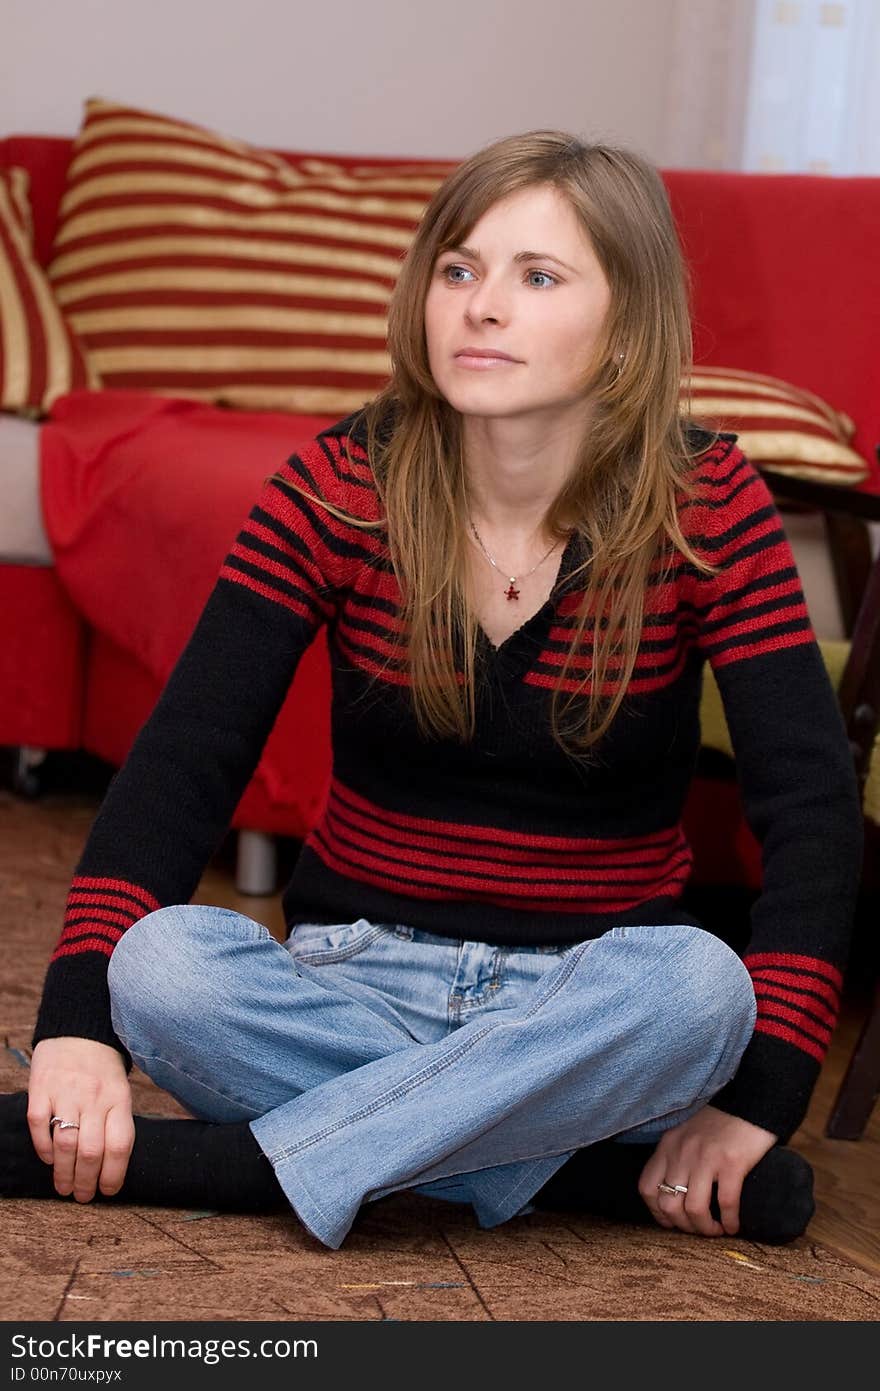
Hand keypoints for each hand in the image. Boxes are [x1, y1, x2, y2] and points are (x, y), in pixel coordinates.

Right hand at [27, 1037, 134, 1202]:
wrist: (79, 1031)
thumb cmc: (102, 1069)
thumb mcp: (120, 1091)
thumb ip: (116, 1122)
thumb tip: (112, 1166)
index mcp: (119, 1099)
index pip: (120, 1145)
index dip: (114, 1174)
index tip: (108, 1191)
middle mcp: (94, 1097)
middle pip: (91, 1151)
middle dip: (87, 1182)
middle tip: (82, 1196)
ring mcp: (66, 1092)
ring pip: (65, 1144)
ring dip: (64, 1173)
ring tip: (65, 1187)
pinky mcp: (41, 1089)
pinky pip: (39, 1125)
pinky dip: (42, 1148)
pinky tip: (47, 1159)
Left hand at [638, 1104, 777, 1237]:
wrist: (752, 1100)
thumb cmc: (721, 1121)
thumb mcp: (686, 1133)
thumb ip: (677, 1155)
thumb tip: (676, 1190)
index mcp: (668, 1146)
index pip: (647, 1188)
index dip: (657, 1213)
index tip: (673, 1223)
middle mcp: (682, 1152)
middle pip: (669, 1205)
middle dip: (683, 1226)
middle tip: (699, 1229)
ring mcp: (706, 1157)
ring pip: (694, 1209)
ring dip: (705, 1228)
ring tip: (717, 1230)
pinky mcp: (731, 1163)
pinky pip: (726, 1203)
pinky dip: (730, 1221)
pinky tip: (734, 1226)